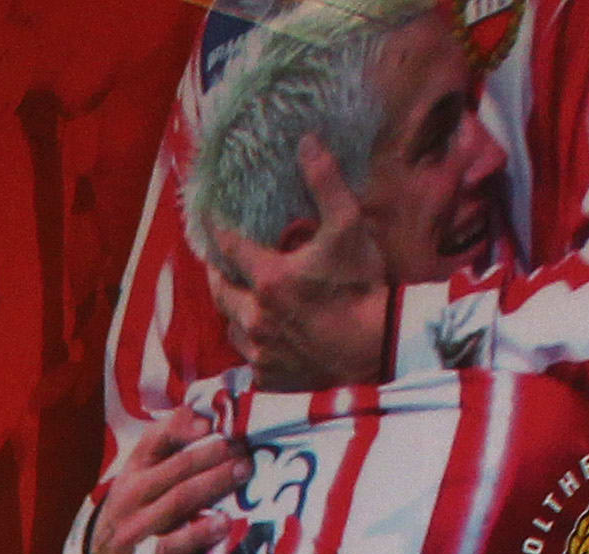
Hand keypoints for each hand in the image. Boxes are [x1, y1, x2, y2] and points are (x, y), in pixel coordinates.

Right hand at [83, 414, 248, 553]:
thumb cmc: (133, 510)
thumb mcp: (139, 471)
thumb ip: (168, 438)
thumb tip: (204, 414)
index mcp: (133, 486)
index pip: (168, 461)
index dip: (198, 447)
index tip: (227, 436)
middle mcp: (130, 520)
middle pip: (175, 499)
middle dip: (211, 482)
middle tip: (246, 469)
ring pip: (165, 546)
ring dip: (194, 536)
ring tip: (225, 523)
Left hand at [203, 135, 394, 388]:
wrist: (379, 350)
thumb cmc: (364, 287)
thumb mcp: (349, 227)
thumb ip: (326, 183)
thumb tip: (306, 141)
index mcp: (268, 278)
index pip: (230, 248)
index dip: (217, 231)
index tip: (209, 220)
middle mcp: (254, 316)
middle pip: (220, 292)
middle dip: (216, 275)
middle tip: (215, 265)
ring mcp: (259, 351)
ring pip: (232, 327)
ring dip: (232, 311)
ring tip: (237, 301)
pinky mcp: (268, 377)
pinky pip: (249, 359)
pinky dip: (252, 345)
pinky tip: (262, 338)